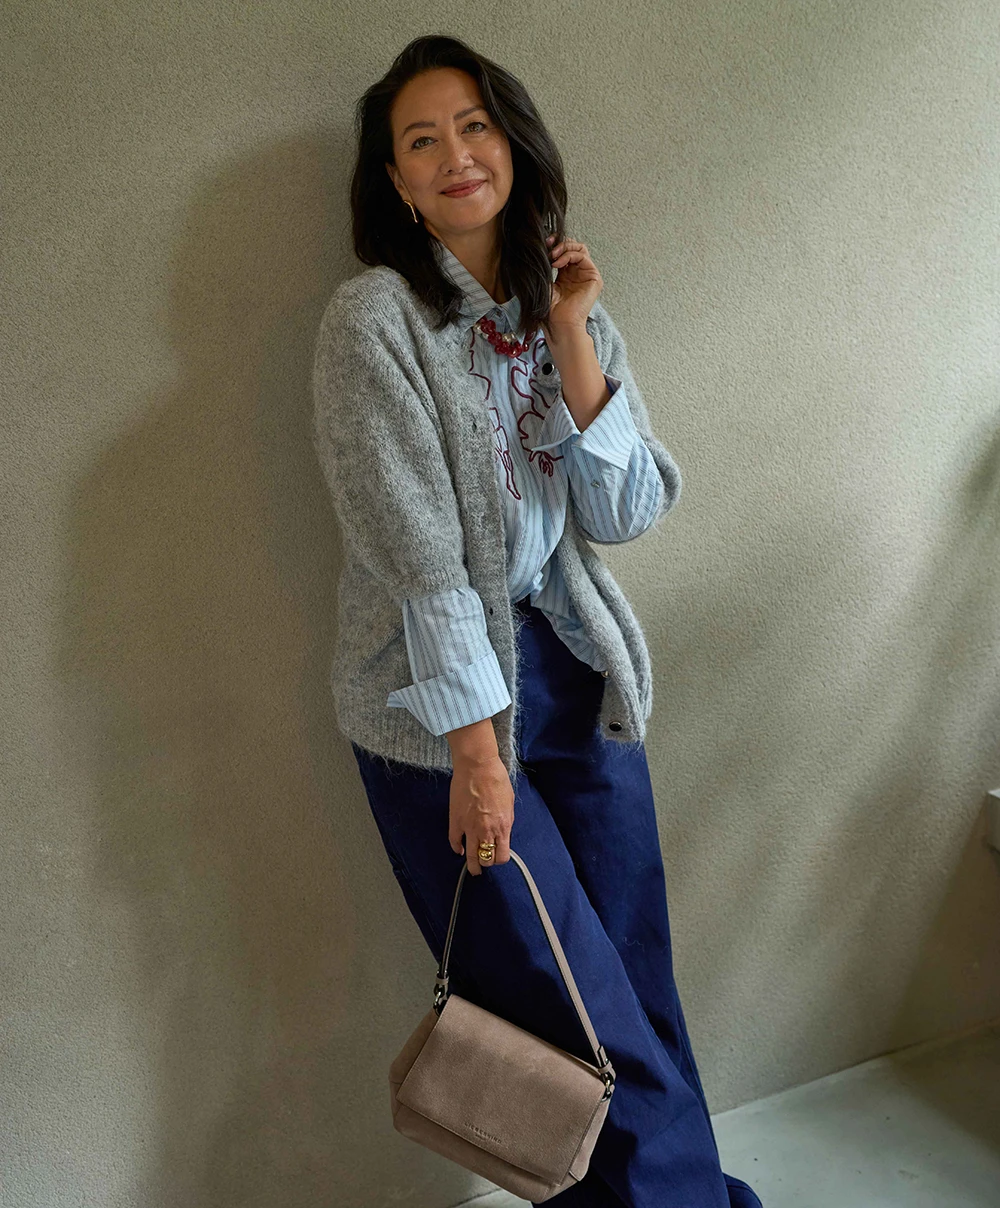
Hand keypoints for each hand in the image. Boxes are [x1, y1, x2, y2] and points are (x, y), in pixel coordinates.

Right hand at [448, 752, 513, 875]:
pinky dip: (457, 848)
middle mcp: (486, 831)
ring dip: (472, 864)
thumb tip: (502, 832)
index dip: (499, 859)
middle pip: (486, 859)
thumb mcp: (510, 803)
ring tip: (472, 868)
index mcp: (502, 827)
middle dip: (486, 863)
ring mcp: (469, 827)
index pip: (502, 856)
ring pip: (470, 856)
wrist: (478, 766)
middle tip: (483, 864)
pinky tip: (459, 850)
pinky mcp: (456, 821)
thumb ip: (506, 821)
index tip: (497, 857)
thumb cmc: (497, 780)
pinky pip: (454, 841)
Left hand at [544, 233, 603, 336]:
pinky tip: (558, 263)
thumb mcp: (545, 283)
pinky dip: (569, 255)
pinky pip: (583, 257)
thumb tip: (540, 249)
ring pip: (580, 248)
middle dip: (560, 243)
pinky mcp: (594, 279)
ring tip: (552, 256)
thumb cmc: (550, 309)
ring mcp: (587, 275)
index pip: (565, 251)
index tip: (544, 243)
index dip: (555, 244)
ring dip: (565, 248)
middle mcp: (578, 273)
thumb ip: (546, 266)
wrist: (559, 323)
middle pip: (574, 247)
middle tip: (548, 247)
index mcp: (566, 275)